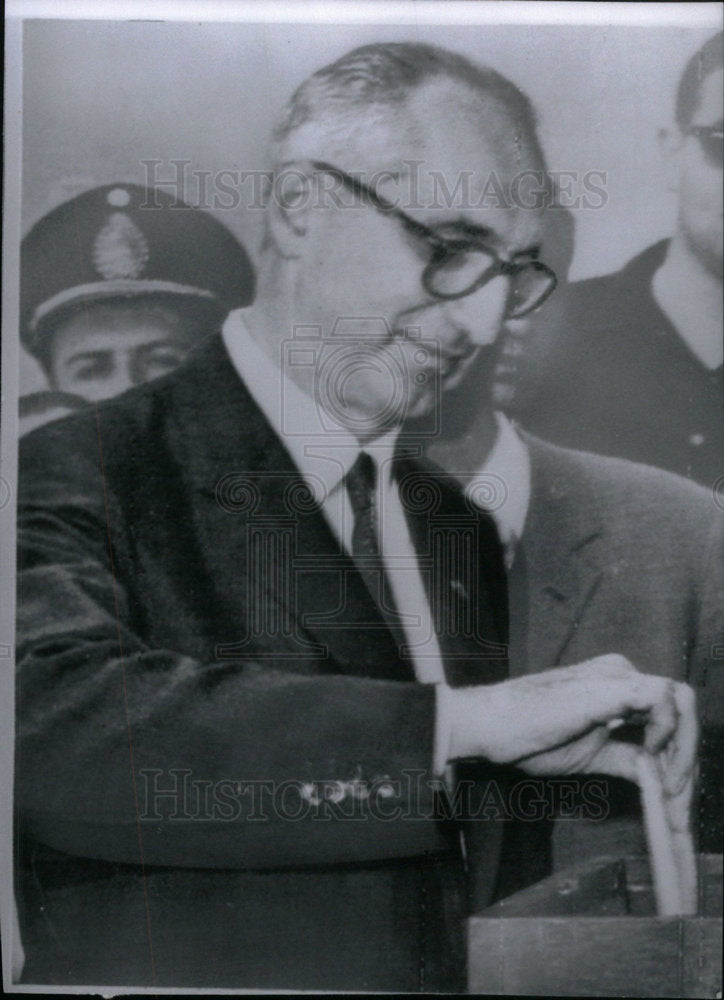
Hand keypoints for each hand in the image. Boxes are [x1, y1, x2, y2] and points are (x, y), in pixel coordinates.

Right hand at [447, 654, 697, 798]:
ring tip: (671, 787)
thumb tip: (657, 776)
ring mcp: (617, 675)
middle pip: (679, 706)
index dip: (678, 753)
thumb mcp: (589, 755)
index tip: (674, 793)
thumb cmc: (527, 737)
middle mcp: (619, 673)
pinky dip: (670, 735)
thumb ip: (625, 758)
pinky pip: (664, 702)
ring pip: (681, 701)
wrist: (492, 726)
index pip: (664, 712)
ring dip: (685, 749)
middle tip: (680, 800)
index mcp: (613, 686)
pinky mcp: (613, 684)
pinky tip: (651, 758)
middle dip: (687, 755)